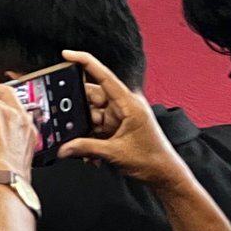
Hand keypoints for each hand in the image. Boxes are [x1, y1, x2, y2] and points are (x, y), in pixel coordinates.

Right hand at [57, 49, 183, 187]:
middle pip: (91, 96)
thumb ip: (86, 148)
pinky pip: (95, 125)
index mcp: (129, 104)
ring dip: (84, 128)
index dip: (84, 62)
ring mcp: (119, 116)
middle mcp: (124, 106)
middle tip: (66, 119)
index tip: (68, 54)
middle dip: (78, 109)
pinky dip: (89, 136)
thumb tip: (65, 147)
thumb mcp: (115, 153)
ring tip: (81, 143)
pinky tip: (89, 150)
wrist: (165, 176)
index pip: (103, 76)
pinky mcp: (116, 126)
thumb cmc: (153, 160)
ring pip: (91, 113)